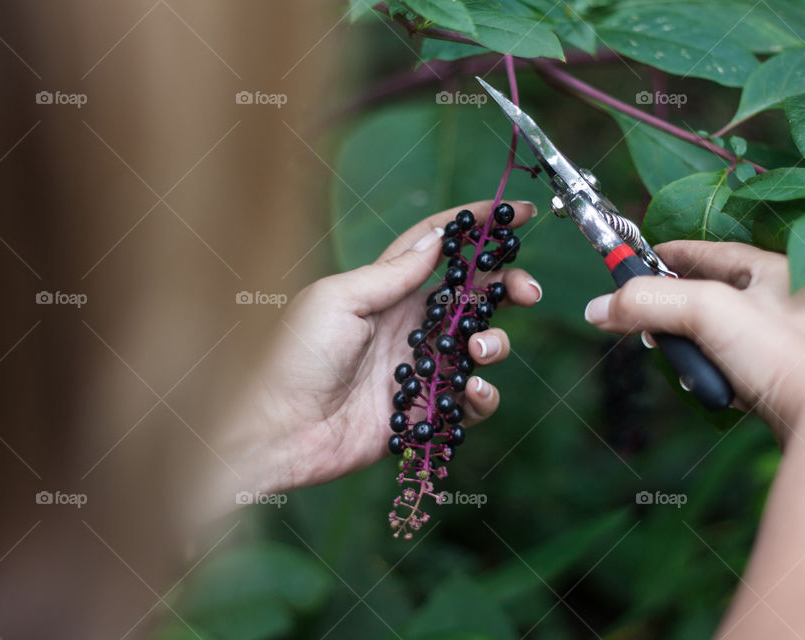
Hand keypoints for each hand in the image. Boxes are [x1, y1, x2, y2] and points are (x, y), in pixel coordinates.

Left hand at [230, 200, 540, 493]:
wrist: (276, 430)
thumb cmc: (294, 357)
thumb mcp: (337, 299)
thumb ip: (392, 273)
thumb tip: (438, 239)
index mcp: (387, 290)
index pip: (440, 247)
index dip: (478, 226)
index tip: (520, 212)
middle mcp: (410, 326)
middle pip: (474, 297)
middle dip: (508, 288)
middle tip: (528, 292)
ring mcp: (420, 369)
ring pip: (480, 347)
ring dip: (495, 343)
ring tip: (479, 350)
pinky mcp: (423, 412)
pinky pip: (469, 403)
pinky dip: (483, 397)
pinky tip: (472, 392)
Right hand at [583, 241, 804, 438]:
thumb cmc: (780, 353)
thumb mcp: (704, 312)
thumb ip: (647, 302)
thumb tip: (598, 308)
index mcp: (771, 270)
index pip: (706, 251)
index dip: (665, 255)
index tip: (632, 261)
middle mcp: (781, 300)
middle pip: (706, 294)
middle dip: (672, 308)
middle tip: (645, 323)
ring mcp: (782, 340)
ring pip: (715, 333)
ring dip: (691, 346)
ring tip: (684, 361)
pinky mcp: (779, 377)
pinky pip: (729, 364)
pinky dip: (712, 371)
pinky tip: (710, 383)